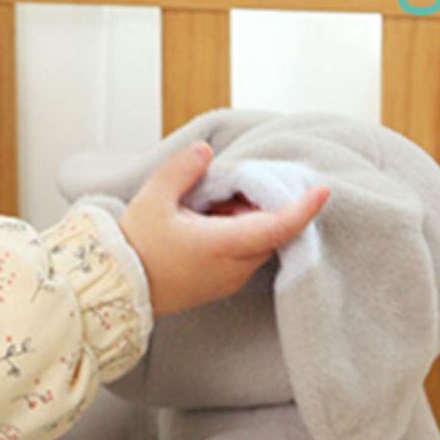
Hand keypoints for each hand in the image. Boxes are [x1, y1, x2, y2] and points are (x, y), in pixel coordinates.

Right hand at [120, 142, 327, 316]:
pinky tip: (206, 222)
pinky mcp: (221, 285)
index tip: (322, 190)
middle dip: (261, 204)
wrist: (117, 287)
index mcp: (221, 245)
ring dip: (247, 219)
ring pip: (258, 243)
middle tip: (228, 188)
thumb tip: (205, 152)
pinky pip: (245, 254)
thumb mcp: (153, 199)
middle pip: (270, 232)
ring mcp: (229, 280)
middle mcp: (233, 268)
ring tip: (208, 205)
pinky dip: (238, 233)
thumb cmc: (135, 245)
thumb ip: (182, 170)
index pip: (277, 227)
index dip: (303, 209)